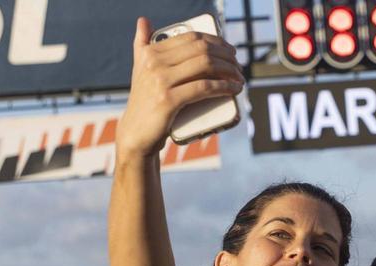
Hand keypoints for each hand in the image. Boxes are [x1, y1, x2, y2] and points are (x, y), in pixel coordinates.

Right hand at [116, 17, 243, 157]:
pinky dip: (224, 87)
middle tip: (238, 66)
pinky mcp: (168, 100)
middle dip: (226, 56)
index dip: (216, 42)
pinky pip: (204, 88)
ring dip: (229, 70)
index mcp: (150, 52)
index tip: (230, 51)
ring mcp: (160, 81)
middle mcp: (153, 62)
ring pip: (205, 65)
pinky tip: (233, 89)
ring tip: (239, 78)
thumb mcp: (140, 69)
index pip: (191, 38)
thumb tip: (144, 21)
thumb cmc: (145, 103)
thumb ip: (141, 45)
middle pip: (201, 49)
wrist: (136, 134)